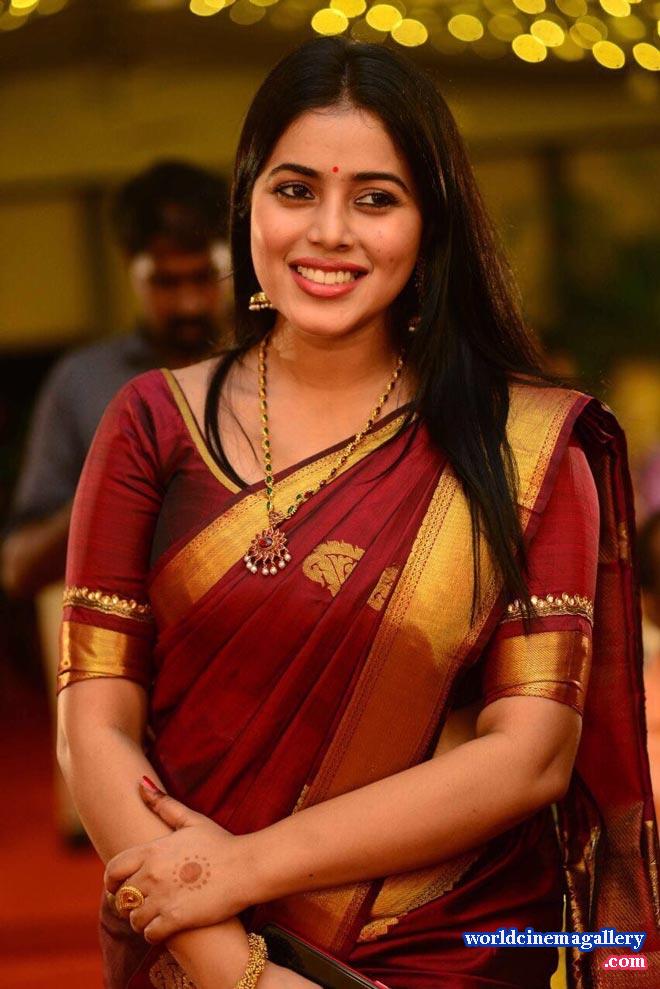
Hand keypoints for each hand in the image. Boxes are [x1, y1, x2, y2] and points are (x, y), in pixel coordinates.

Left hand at [104, 780, 253, 942]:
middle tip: (140, 904)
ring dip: (141, 920)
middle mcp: (152, 874)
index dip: (112, 881)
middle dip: (129, 903)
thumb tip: (140, 783)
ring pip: (134, 919)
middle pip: (122, 898)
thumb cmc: (220, 843)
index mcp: (152, 851)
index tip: (118, 886)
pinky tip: (165, 926)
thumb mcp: (192, 820)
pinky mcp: (175, 919)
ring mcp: (162, 898)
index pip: (113, 870)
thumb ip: (163, 804)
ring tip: (153, 916)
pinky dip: (154, 932)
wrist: (246, 868)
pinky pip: (150, 933)